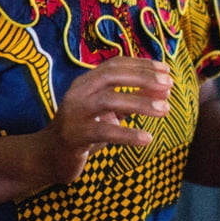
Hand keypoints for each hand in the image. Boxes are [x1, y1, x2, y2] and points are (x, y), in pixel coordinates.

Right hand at [45, 58, 172, 182]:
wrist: (50, 155)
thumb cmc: (84, 130)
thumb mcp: (107, 112)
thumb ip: (129, 100)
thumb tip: (162, 90)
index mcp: (85, 83)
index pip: (114, 65)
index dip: (140, 65)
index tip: (165, 70)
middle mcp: (78, 93)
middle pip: (111, 76)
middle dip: (142, 78)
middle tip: (168, 85)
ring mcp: (74, 113)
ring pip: (107, 100)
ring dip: (139, 103)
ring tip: (165, 109)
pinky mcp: (75, 136)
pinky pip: (103, 132)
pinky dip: (127, 134)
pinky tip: (147, 138)